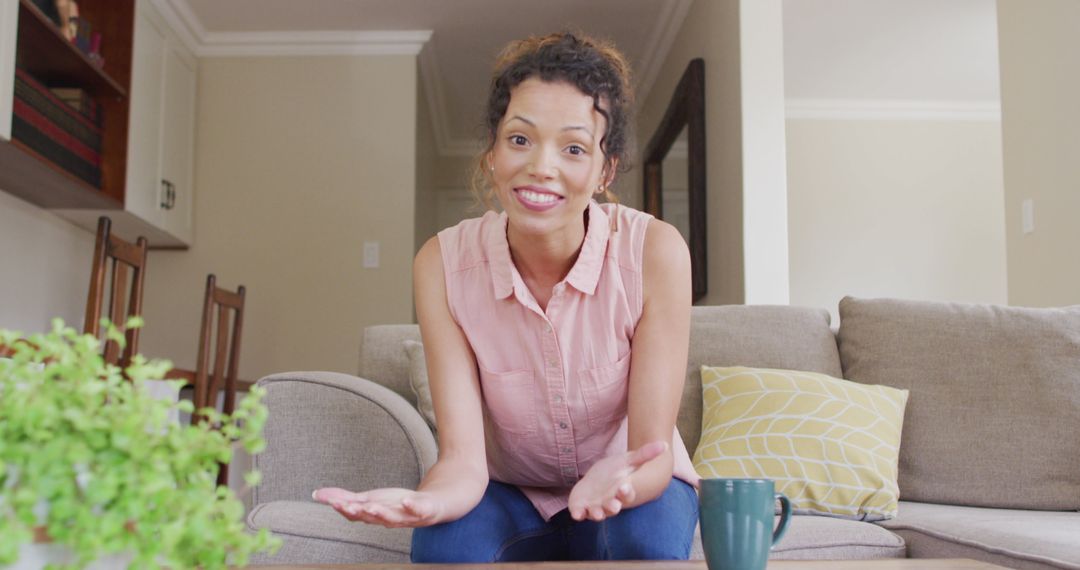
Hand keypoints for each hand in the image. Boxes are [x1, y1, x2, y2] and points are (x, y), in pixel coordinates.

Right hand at [312, 487, 443, 527]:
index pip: (357, 515)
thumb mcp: (369, 499)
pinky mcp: (425, 510)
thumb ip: (344, 498)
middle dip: (359, 512)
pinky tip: (406, 500)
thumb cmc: (397, 504)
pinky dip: (412, 506)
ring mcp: (408, 517)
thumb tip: (316, 495)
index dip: (344, 509)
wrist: (433, 504)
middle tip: (345, 505)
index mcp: (374, 517)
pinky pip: (419, 510)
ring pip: (393, 518)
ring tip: (372, 506)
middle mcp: (389, 520)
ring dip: (381, 513)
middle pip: (372, 518)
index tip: (332, 502)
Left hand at [567, 440, 667, 521]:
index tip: (625, 486)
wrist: (599, 480)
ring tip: (597, 513)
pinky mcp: (581, 507)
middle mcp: (610, 502)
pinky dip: (578, 514)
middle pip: (612, 508)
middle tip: (614, 506)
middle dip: (612, 507)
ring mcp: (595, 506)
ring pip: (597, 513)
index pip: (627, 494)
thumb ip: (646, 454)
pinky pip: (579, 513)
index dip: (626, 492)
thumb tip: (665, 444)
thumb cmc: (617, 472)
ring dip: (597, 514)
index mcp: (622, 492)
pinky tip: (576, 514)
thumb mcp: (629, 461)